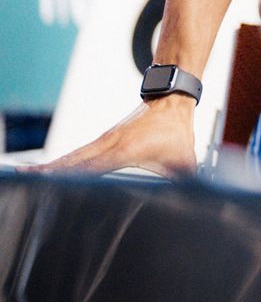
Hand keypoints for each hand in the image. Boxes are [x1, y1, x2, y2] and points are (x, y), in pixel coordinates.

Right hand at [31, 95, 198, 178]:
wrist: (171, 101)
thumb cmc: (176, 131)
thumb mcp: (185, 160)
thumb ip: (186, 183)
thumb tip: (195, 200)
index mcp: (126, 149)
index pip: (94, 166)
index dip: (75, 175)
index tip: (54, 182)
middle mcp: (109, 143)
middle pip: (73, 160)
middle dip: (49, 170)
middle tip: (24, 177)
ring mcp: (103, 141)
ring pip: (72, 156)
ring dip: (50, 166)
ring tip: (25, 174)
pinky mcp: (102, 141)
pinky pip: (77, 154)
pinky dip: (60, 162)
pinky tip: (46, 170)